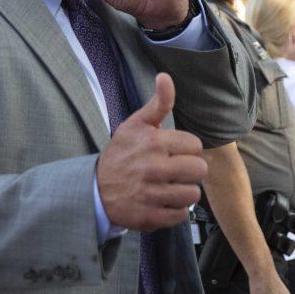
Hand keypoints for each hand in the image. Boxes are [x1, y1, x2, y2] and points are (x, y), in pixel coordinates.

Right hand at [96, 73, 206, 230]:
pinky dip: (175, 210)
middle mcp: (153, 168)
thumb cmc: (121, 153)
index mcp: (153, 142)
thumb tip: (165, 76)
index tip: (174, 152)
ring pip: (193, 194)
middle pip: (199, 170)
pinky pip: (181, 215)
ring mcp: (152, 194)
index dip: (187, 149)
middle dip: (190, 170)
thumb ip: (158, 103)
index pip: (195, 145)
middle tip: (176, 170)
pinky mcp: (150, 216)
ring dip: (184, 191)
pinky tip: (163, 201)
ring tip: (171, 186)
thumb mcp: (135, 125)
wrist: (95, 188)